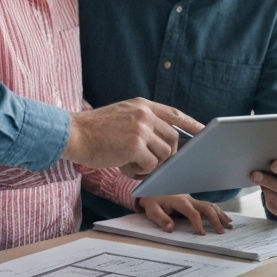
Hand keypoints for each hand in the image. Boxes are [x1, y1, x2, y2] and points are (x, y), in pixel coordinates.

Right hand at [61, 99, 201, 175]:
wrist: (72, 133)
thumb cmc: (94, 130)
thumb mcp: (121, 114)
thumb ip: (142, 121)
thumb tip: (164, 140)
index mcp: (142, 105)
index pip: (174, 113)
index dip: (191, 123)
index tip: (204, 131)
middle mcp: (144, 114)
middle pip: (172, 139)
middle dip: (166, 154)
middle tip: (147, 161)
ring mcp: (140, 129)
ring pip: (163, 154)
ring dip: (150, 164)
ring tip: (129, 162)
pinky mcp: (134, 145)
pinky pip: (150, 164)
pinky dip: (139, 170)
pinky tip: (122, 165)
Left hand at [139, 196, 232, 234]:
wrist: (152, 189)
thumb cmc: (152, 201)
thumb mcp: (152, 210)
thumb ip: (161, 218)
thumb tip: (170, 228)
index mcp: (180, 201)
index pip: (192, 212)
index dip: (198, 223)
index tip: (202, 234)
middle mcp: (189, 199)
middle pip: (206, 207)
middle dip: (215, 219)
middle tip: (222, 232)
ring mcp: (192, 199)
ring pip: (210, 205)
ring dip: (220, 215)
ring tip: (230, 225)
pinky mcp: (193, 202)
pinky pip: (208, 206)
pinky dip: (218, 212)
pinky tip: (225, 218)